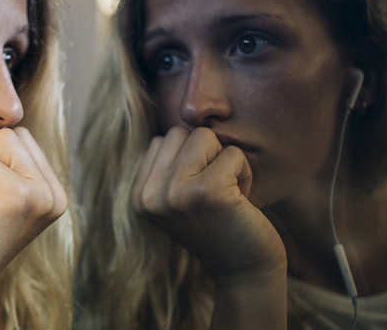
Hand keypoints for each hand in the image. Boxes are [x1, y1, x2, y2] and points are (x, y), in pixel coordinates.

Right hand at [132, 126, 284, 282]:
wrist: (245, 273)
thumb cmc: (220, 227)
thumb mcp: (180, 197)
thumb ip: (170, 165)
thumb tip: (183, 113)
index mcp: (140, 196)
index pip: (162, 140)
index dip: (190, 159)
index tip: (199, 194)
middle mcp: (151, 196)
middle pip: (181, 133)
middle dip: (207, 155)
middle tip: (216, 193)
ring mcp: (176, 194)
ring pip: (205, 136)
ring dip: (226, 162)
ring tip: (228, 195)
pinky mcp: (208, 192)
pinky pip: (233, 154)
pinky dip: (246, 173)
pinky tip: (242, 202)